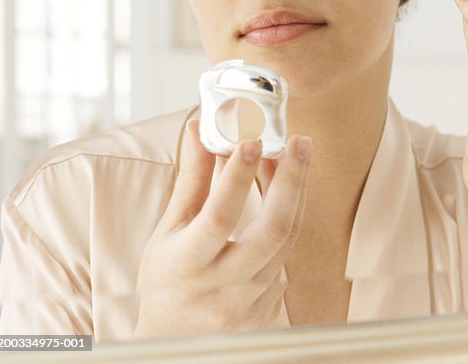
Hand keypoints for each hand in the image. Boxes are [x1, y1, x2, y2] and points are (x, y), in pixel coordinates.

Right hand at [133, 120, 311, 337]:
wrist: (174, 338)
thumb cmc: (167, 277)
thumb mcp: (169, 230)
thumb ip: (191, 181)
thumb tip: (200, 129)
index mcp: (187, 265)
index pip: (219, 216)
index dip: (238, 178)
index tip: (252, 140)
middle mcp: (223, 286)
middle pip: (273, 230)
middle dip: (291, 180)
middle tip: (299, 142)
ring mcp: (251, 301)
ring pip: (288, 239)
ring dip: (296, 192)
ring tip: (295, 156)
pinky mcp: (270, 307)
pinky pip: (288, 255)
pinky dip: (290, 218)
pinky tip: (287, 191)